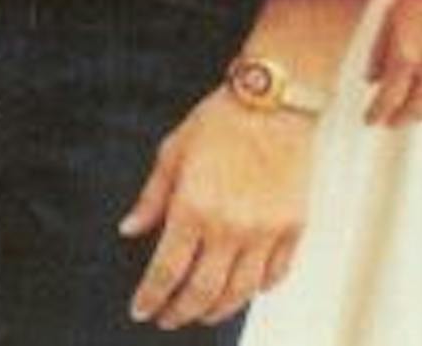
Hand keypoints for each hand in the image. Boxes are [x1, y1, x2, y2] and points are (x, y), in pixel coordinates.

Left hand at [119, 88, 314, 328]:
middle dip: (180, 313)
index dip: (151, 296)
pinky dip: (256, 290)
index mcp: (193, 207)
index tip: (141, 311)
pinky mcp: (292, 229)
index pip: (167, 270)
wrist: (273, 102)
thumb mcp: (173, 151)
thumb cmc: (219, 120)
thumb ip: (152, 197)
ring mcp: (264, 232)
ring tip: (200, 313)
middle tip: (167, 318)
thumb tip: (130, 230)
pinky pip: (274, 276)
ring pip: (239, 293)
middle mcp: (229, 228)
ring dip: (217, 310)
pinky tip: (241, 290)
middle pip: (202, 292)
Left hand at [364, 0, 421, 125]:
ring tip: (413, 115)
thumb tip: (372, 78)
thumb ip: (379, 51)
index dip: (378, 112)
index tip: (371, 118)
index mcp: (406, 53)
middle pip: (414, 107)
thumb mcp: (387, 16)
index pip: (389, 98)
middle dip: (399, 118)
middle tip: (389, 121)